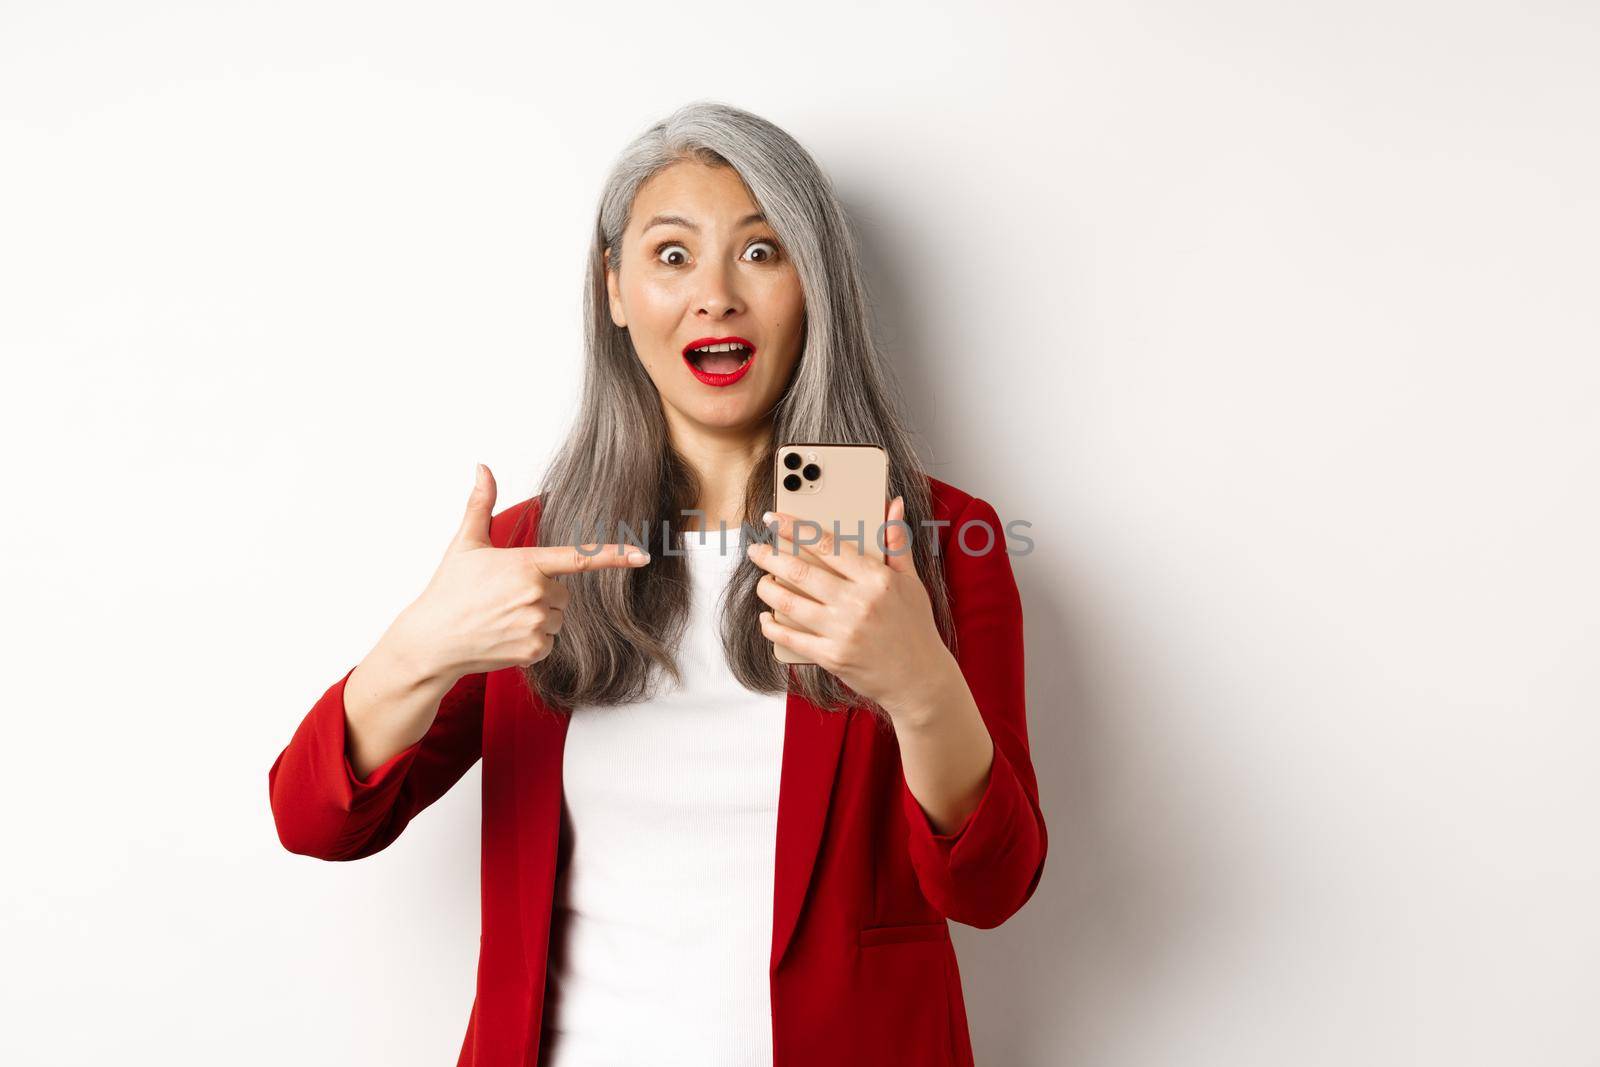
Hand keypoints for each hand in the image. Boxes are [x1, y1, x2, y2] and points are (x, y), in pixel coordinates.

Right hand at [386, 464, 649, 681]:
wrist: (431, 641)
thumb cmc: (449, 590)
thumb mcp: (466, 544)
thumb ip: (480, 504)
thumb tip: (482, 468)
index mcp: (526, 563)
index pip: (579, 558)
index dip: (613, 556)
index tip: (642, 555)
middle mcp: (535, 593)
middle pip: (563, 593)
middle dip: (542, 594)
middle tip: (505, 598)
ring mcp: (535, 624)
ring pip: (557, 618)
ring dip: (537, 618)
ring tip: (502, 617)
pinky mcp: (533, 650)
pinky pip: (548, 642)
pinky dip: (531, 641)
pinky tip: (504, 636)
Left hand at [748, 495, 955, 718]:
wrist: (920, 679)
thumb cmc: (915, 627)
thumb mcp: (911, 582)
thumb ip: (896, 542)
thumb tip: (894, 504)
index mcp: (875, 579)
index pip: (827, 544)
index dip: (795, 528)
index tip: (773, 520)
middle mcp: (857, 602)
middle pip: (800, 571)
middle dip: (770, 557)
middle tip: (755, 549)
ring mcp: (842, 631)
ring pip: (789, 602)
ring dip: (767, 589)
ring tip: (761, 581)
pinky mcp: (832, 657)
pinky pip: (791, 638)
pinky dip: (772, 626)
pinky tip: (765, 617)